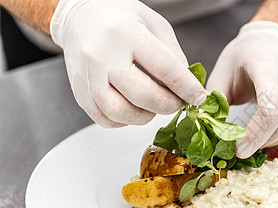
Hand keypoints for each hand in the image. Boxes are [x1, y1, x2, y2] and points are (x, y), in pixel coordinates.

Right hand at [50, 0, 205, 126]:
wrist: (81, 16)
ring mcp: (87, 75)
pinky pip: (105, 119)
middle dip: (168, 106)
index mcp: (125, 33)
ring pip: (120, 113)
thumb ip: (174, 56)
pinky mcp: (79, 92)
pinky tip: (133, 108)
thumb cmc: (121, 18)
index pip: (164, 68)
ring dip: (145, 117)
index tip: (198, 97)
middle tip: (177, 102)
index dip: (186, 88)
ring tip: (153, 106)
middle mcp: (102, 54)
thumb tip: (188, 88)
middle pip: (142, 96)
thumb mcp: (155, 24)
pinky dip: (124, 121)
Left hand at [207, 21, 277, 157]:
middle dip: (260, 138)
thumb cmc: (244, 56)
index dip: (256, 127)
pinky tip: (264, 140)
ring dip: (270, 140)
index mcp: (264, 62)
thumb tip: (214, 128)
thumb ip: (216, 98)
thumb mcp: (221, 71)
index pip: (270, 97)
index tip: (238, 144)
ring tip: (250, 147)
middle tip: (241, 152)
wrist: (272, 41)